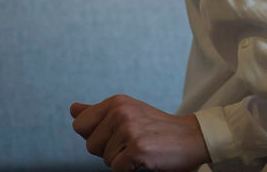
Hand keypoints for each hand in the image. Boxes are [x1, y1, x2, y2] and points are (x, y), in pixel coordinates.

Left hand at [70, 94, 209, 171]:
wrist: (194, 137)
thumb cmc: (158, 128)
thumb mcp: (129, 112)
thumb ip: (99, 112)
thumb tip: (73, 109)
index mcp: (117, 102)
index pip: (80, 125)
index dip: (96, 136)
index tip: (118, 133)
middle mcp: (121, 112)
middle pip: (90, 145)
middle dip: (108, 150)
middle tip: (133, 142)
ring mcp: (129, 130)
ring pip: (104, 159)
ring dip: (121, 160)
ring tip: (142, 148)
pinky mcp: (137, 148)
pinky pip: (116, 169)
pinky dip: (130, 169)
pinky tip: (146, 158)